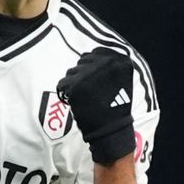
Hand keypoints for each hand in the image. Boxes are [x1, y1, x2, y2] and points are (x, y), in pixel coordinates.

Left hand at [56, 47, 134, 162]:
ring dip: (74, 83)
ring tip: (86, 97)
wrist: (111, 129)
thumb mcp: (121, 79)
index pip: (96, 53)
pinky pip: (62, 84)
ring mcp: (90, 74)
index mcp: (120, 61)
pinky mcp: (76, 85)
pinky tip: (77, 102)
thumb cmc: (115, 105)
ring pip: (71, 72)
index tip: (96, 81)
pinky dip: (66, 94)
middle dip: (83, 75)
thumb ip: (107, 64)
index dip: (93, 67)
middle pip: (82, 61)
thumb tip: (87, 56)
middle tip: (92, 91)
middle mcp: (106, 63)